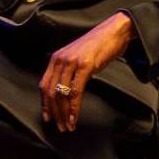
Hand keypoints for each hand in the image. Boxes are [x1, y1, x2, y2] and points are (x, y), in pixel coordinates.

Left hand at [39, 12, 136, 131]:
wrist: (114, 31)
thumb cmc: (98, 46)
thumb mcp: (78, 57)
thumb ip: (69, 71)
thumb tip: (66, 90)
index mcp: (56, 58)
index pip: (44, 85)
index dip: (44, 104)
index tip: (47, 118)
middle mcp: (60, 60)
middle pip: (50, 92)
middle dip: (54, 113)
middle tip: (59, 127)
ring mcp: (71, 63)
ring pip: (61, 94)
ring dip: (63, 114)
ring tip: (68, 126)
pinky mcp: (84, 66)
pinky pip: (75, 92)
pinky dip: (74, 108)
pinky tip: (75, 118)